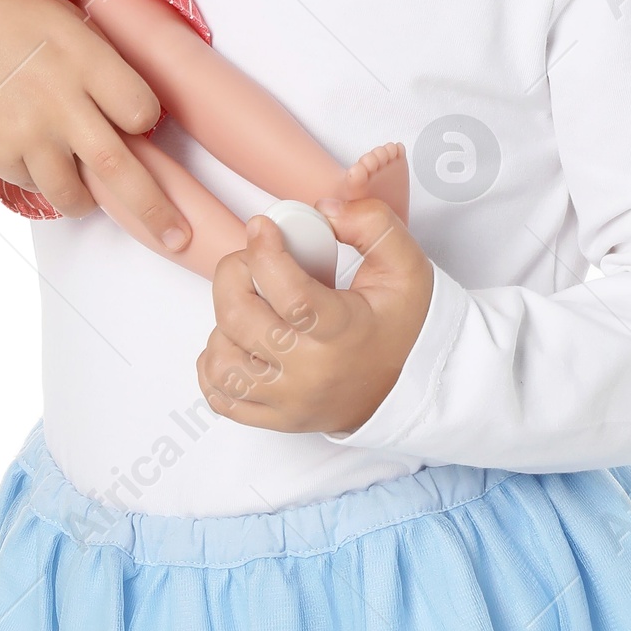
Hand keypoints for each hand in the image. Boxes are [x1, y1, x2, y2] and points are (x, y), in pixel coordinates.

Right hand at [0, 0, 191, 253]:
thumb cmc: (14, 15)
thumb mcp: (69, 17)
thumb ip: (105, 61)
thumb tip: (138, 110)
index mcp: (85, 58)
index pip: (141, 110)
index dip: (145, 119)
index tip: (139, 119)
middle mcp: (59, 101)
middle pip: (118, 167)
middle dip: (153, 207)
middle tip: (177, 235)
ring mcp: (25, 132)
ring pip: (71, 191)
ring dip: (87, 201)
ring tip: (92, 199)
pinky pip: (31, 184)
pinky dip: (41, 179)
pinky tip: (38, 156)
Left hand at [196, 198, 433, 434]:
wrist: (415, 388)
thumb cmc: (403, 324)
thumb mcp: (404, 264)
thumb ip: (370, 223)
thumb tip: (321, 211)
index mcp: (344, 333)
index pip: (290, 295)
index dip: (264, 253)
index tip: (261, 226)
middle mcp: (311, 373)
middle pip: (239, 319)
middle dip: (233, 273)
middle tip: (253, 259)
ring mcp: (289, 401)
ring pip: (221, 360)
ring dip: (223, 321)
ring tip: (252, 305)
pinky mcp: (276, 419)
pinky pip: (221, 397)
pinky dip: (216, 365)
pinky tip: (238, 341)